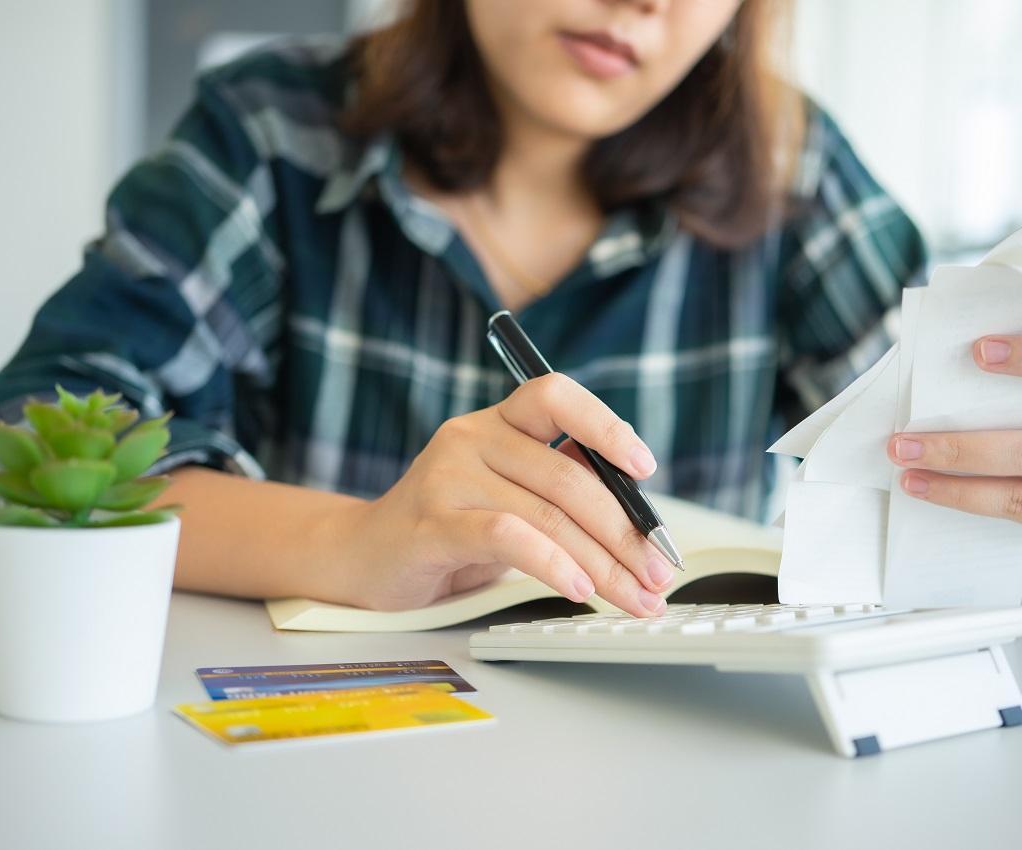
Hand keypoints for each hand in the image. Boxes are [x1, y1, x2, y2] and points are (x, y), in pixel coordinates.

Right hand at [333, 373, 672, 615]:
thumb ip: (559, 490)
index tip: (645, 468)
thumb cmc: (448, 529)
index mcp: (498, 422)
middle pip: (568, 476)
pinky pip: (507, 537)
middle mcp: (471, 437)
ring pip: (547, 512)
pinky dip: (553, 564)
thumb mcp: (509, 498)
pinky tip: (579, 588)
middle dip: (626, 531)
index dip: (606, 425)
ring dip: (603, 561)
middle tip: (658, 570)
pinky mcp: (430, 524)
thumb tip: (639, 518)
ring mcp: (447, 478)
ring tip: (633, 595)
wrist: (363, 558)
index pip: (556, 396)